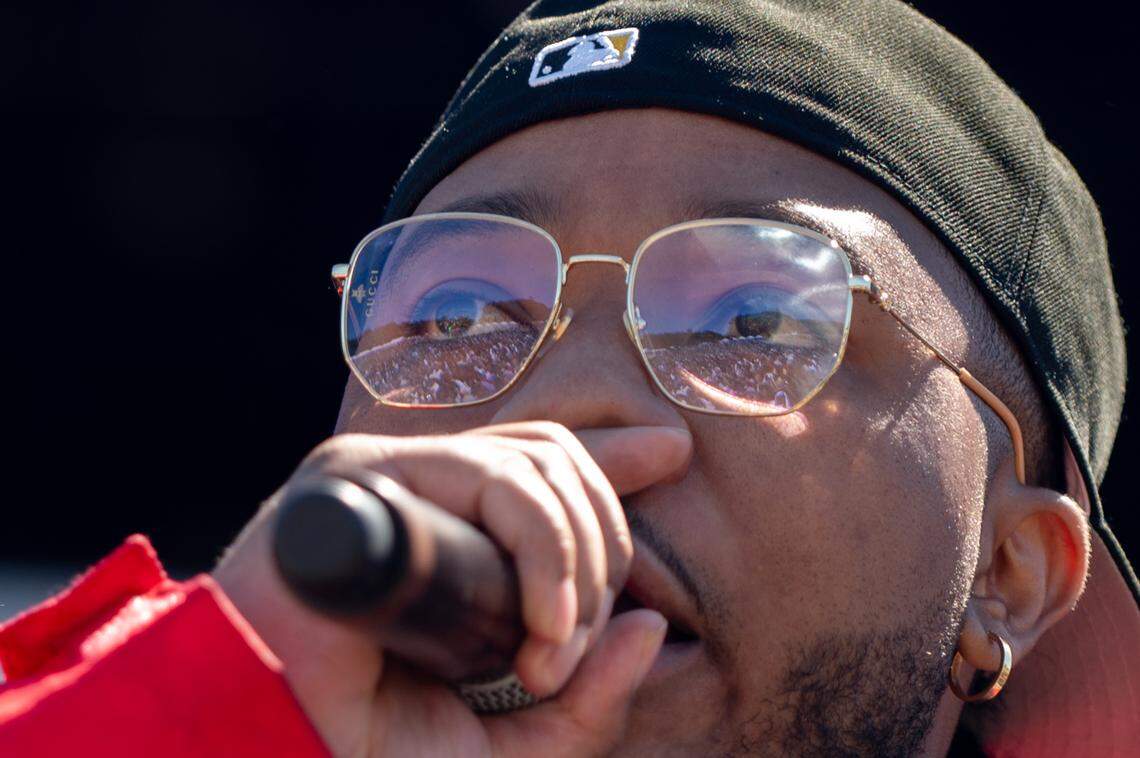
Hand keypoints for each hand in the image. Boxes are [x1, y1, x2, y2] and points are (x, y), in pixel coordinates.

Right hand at [213, 421, 691, 756]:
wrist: (274, 748)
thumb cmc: (375, 745)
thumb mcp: (507, 746)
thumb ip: (585, 702)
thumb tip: (650, 627)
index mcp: (452, 535)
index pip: (545, 466)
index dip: (610, 460)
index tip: (668, 452)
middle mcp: (424, 492)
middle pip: (556, 465)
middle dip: (601, 555)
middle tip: (571, 653)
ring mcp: (393, 475)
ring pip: (534, 466)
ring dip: (572, 563)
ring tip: (547, 654)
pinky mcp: (364, 475)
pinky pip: (490, 481)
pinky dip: (540, 551)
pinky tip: (541, 626)